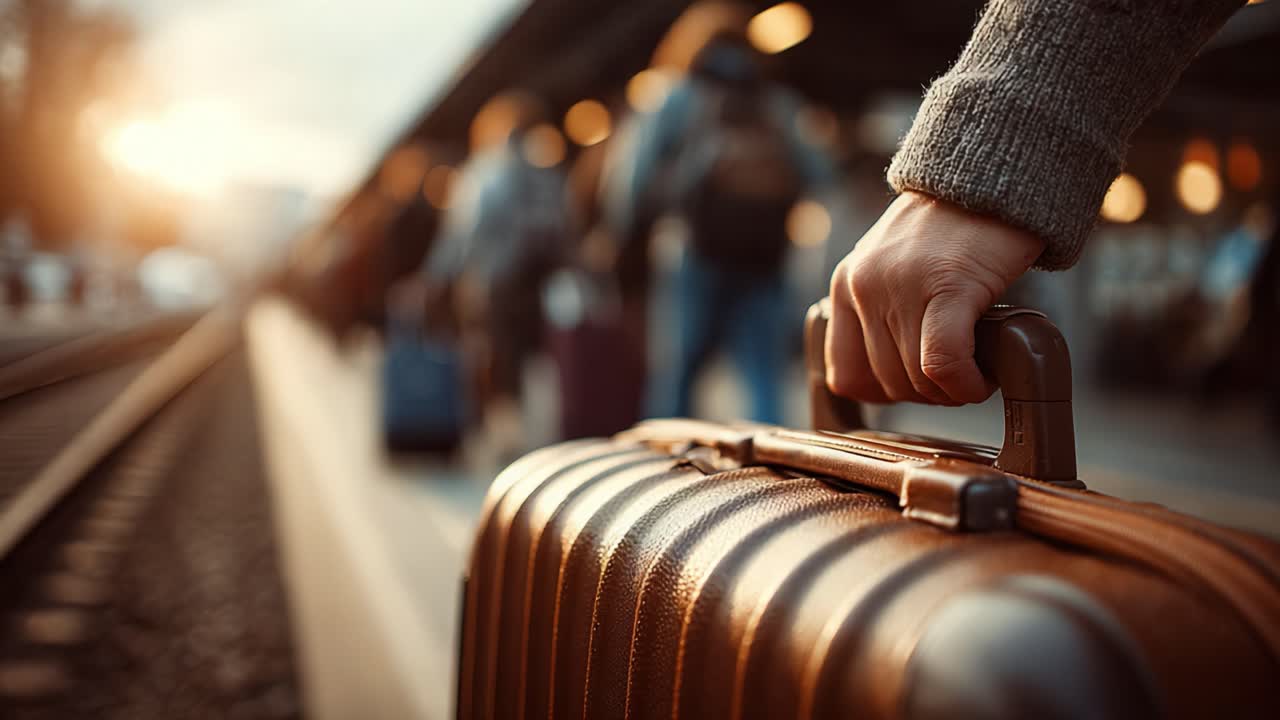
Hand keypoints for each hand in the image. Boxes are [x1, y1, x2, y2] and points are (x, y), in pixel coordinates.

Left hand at [826, 191, 1045, 404]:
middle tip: (962, 372)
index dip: (887, 394)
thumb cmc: (954, 227)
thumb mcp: (894, 265)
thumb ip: (880, 310)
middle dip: (929, 392)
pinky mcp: (946, 285)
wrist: (991, 171)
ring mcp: (900, 286)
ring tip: (977, 365)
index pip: (845, 375)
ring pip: (917, 379)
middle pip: (888, 383)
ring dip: (953, 389)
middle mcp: (863, 286)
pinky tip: (983, 377)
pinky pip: (943, 363)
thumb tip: (889, 376)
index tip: (921, 382)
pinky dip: (966, 384)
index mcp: (846, 283)